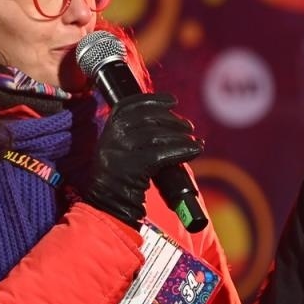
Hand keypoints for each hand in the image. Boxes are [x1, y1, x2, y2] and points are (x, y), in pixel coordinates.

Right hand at [82, 92, 200, 225]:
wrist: (109, 204)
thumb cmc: (121, 177)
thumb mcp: (120, 148)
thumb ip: (137, 133)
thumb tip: (172, 120)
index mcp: (108, 129)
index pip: (130, 105)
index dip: (153, 99)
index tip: (172, 101)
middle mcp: (111, 137)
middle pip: (147, 118)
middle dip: (172, 119)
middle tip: (189, 128)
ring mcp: (120, 152)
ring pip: (157, 135)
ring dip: (181, 136)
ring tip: (194, 140)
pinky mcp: (132, 167)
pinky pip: (162, 154)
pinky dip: (183, 150)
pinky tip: (195, 150)